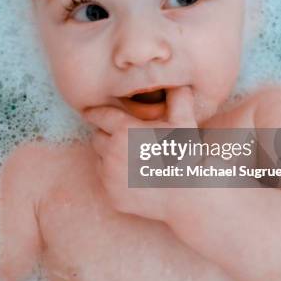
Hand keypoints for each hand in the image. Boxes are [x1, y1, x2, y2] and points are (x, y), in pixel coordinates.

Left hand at [82, 86, 197, 220]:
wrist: (188, 196)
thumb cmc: (185, 155)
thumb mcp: (184, 121)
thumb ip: (177, 97)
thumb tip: (177, 84)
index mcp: (123, 131)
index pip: (98, 115)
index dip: (96, 112)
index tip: (92, 111)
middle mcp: (111, 153)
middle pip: (98, 137)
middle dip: (108, 135)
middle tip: (126, 137)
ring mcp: (110, 178)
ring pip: (101, 160)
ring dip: (110, 156)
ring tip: (132, 157)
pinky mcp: (113, 196)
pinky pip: (107, 181)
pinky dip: (115, 177)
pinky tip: (134, 176)